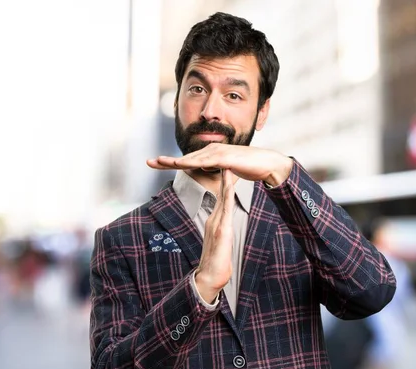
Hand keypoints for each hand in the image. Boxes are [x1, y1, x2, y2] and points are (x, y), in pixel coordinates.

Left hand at [147, 143, 293, 185]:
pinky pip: (205, 161)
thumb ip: (215, 169)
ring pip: (192, 159)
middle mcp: (212, 150)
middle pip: (185, 158)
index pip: (188, 160)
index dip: (171, 162)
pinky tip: (181, 164)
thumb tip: (207, 170)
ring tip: (159, 162)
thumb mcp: (227, 169)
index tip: (155, 164)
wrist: (267, 164)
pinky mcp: (225, 157)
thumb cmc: (249, 166)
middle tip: (149, 162)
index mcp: (211, 154)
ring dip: (175, 161)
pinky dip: (192, 163)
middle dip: (167, 160)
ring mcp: (218, 152)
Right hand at [194, 169, 234, 302]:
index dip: (226, 181)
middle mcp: (214, 219)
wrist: (209, 278)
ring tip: (230, 163)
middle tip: (229, 156)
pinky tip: (231, 184)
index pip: (221, 197)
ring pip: (222, 196)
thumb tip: (226, 224)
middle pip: (220, 192)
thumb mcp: (221, 242)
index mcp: (214, 221)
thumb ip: (222, 231)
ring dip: (225, 179)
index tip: (231, 166)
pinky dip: (227, 194)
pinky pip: (225, 208)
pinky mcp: (221, 230)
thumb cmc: (216, 263)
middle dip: (224, 174)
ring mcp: (216, 223)